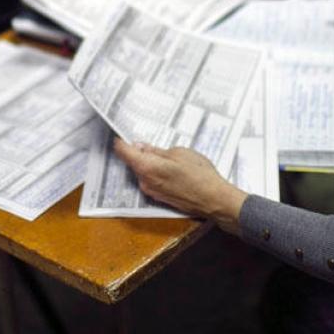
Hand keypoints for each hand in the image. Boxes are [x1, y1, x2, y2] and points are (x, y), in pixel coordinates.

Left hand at [113, 139, 246, 233]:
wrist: (213, 199)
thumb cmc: (199, 173)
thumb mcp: (179, 153)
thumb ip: (157, 151)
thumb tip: (141, 147)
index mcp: (146, 167)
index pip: (123, 152)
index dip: (120, 141)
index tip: (120, 133)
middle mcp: (144, 181)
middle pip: (132, 162)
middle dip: (137, 151)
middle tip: (148, 140)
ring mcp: (151, 191)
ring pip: (142, 171)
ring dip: (148, 162)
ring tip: (165, 154)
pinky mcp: (159, 197)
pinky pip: (150, 180)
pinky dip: (154, 172)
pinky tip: (169, 168)